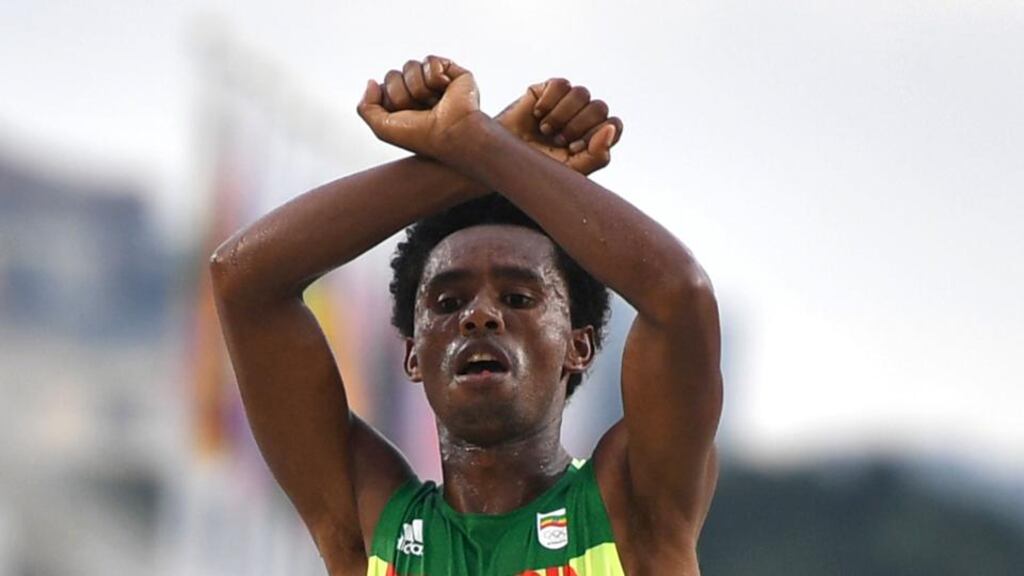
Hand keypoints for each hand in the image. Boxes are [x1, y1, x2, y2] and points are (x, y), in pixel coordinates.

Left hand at [357, 56, 480, 157]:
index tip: (404, 116)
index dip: (390, 100)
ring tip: (434, 102)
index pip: (383, 87)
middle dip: (402, 94)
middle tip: (420, 110)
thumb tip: (371, 82)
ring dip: (419, 88)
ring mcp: (434, 82)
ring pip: (410, 66)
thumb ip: (365, 107)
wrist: (452, 132)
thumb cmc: (422, 136)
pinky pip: (430, 61)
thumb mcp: (382, 128)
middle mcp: (418, 93)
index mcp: (403, 106)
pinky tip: (446, 90)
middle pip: (393, 75)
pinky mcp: (451, 72)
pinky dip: (435, 77)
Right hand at [497, 78, 622, 174]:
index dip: (596, 134)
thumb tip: (610, 129)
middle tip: (557, 140)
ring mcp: (567, 102)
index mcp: (594, 136)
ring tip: (546, 130)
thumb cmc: (538, 168)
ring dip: (562, 114)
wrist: (503, 159)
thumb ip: (597, 155)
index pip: (614, 125)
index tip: (573, 148)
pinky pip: (561, 85)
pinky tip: (537, 114)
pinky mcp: (548, 89)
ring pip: (582, 93)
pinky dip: (549, 101)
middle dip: (577, 126)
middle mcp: (584, 116)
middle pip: (599, 107)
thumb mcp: (571, 170)